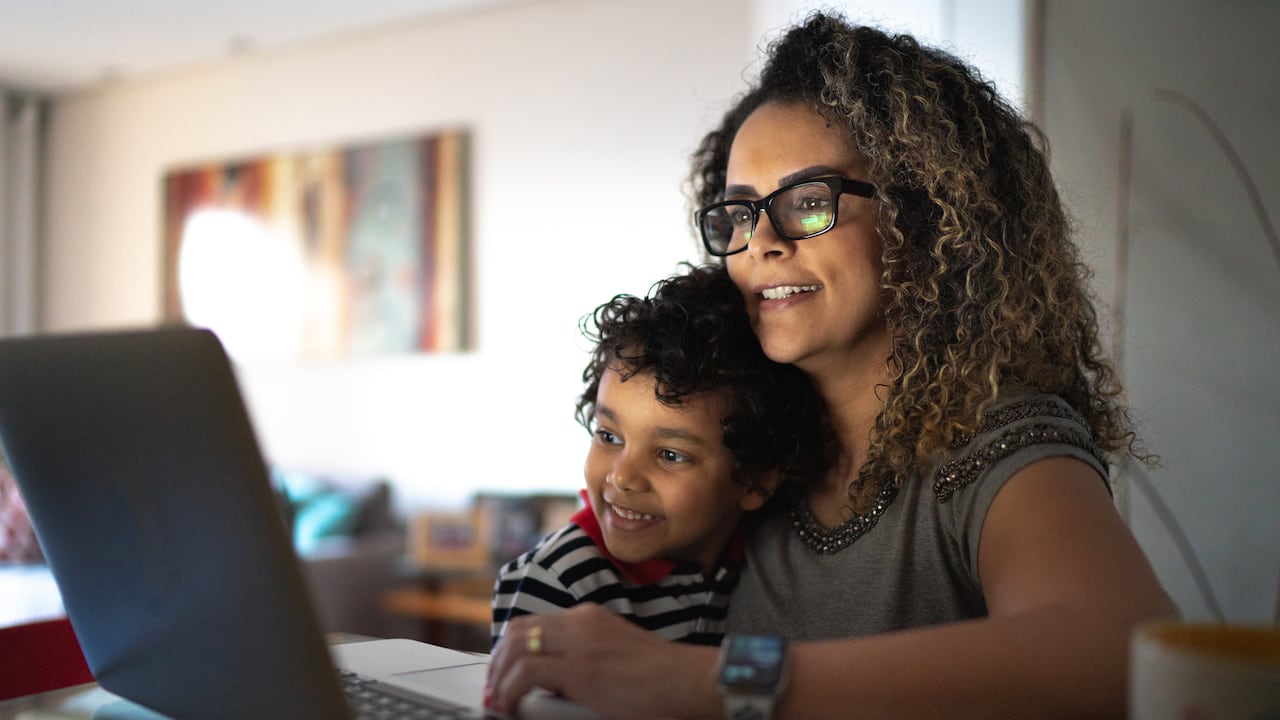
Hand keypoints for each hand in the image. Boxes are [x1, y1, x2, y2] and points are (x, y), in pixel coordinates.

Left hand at [485, 603, 719, 718]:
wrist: (689, 680)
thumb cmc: (662, 678)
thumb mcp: (616, 655)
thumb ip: (587, 659)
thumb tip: (556, 683)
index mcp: (591, 618)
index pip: (536, 622)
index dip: (512, 647)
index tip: (504, 670)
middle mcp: (582, 622)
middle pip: (519, 630)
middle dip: (499, 659)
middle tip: (494, 687)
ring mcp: (580, 642)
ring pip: (516, 646)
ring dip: (499, 675)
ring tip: (498, 699)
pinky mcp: (580, 668)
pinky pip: (526, 672)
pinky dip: (509, 690)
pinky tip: (509, 705)